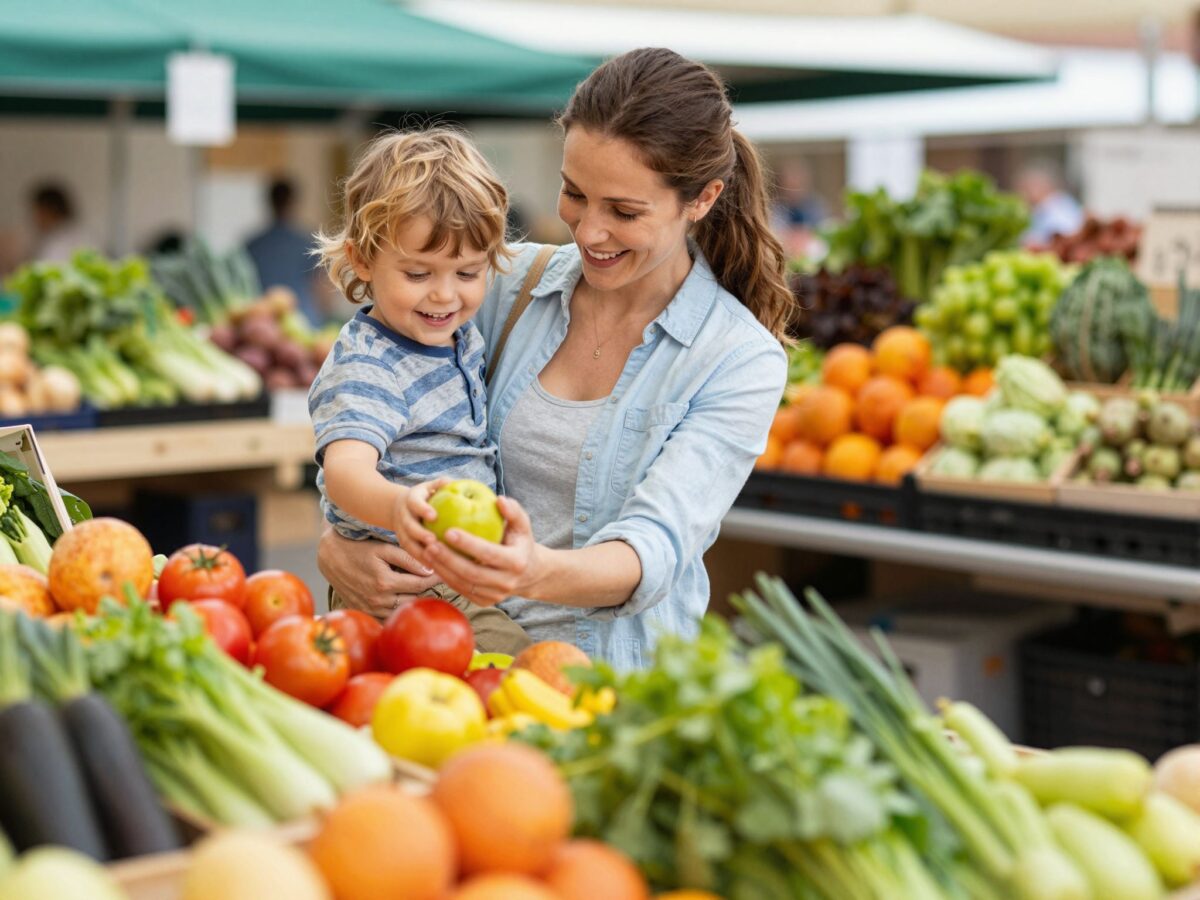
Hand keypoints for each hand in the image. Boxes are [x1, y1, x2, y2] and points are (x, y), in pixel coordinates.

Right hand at [317, 527, 440, 617]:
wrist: (331, 558)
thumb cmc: (359, 549)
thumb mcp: (383, 548)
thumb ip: (407, 558)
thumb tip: (430, 569)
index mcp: (385, 582)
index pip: (421, 583)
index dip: (436, 578)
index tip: (446, 572)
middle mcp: (379, 600)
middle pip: (415, 599)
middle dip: (429, 591)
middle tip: (443, 582)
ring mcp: (372, 610)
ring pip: (404, 610)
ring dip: (417, 601)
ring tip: (429, 591)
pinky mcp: (366, 613)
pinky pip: (390, 617)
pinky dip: (401, 611)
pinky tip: (409, 601)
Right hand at [392, 477, 450, 559]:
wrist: (399, 507)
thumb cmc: (425, 496)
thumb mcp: (430, 486)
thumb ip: (441, 484)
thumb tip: (453, 483)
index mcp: (410, 500)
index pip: (415, 503)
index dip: (423, 509)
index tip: (434, 516)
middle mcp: (403, 516)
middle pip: (409, 526)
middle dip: (420, 534)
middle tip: (433, 541)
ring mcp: (401, 531)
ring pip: (408, 543)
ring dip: (420, 552)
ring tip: (435, 559)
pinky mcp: (404, 543)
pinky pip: (412, 554)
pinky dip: (423, 561)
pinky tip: (436, 568)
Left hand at [422, 495, 539, 606]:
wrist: (529, 574)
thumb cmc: (520, 542)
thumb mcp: (523, 525)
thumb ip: (513, 511)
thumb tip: (499, 499)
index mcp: (516, 562)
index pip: (488, 553)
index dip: (468, 544)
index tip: (448, 531)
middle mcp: (506, 583)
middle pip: (471, 573)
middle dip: (448, 559)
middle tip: (430, 544)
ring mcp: (495, 596)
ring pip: (463, 584)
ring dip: (442, 569)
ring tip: (427, 552)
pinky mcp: (485, 602)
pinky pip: (461, 590)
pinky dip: (446, 577)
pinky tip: (433, 563)